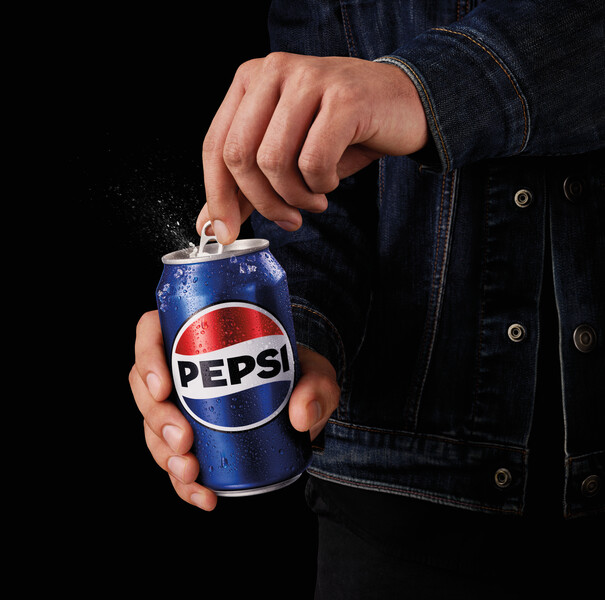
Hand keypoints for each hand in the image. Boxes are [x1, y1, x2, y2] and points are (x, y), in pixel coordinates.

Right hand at [128, 310, 339, 509]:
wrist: (299, 407)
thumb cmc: (298, 375)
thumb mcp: (317, 372)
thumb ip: (318, 385)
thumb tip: (301, 413)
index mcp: (199, 335)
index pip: (152, 331)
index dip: (146, 356)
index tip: (164, 386)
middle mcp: (183, 370)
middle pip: (145, 387)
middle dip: (156, 419)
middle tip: (184, 439)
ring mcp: (182, 406)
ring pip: (152, 427)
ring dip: (164, 454)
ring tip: (191, 471)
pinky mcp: (190, 440)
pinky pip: (173, 461)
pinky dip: (182, 483)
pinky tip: (203, 496)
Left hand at [198, 52, 427, 242]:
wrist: (402, 104)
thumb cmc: (341, 130)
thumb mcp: (286, 155)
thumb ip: (246, 185)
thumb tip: (210, 223)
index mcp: (250, 80)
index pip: (215, 145)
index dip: (217, 196)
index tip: (226, 233)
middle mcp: (273, 71)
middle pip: (239, 156)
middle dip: (262, 202)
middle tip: (287, 219)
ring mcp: (308, 80)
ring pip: (274, 162)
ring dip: (295, 197)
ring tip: (314, 199)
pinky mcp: (343, 98)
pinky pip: (313, 161)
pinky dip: (321, 185)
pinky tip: (331, 182)